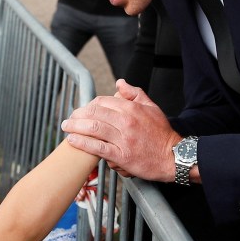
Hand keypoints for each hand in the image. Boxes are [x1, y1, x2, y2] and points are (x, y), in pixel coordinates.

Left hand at [61, 79, 181, 180]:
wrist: (173, 157)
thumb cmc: (162, 133)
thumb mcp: (152, 107)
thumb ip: (134, 93)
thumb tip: (120, 83)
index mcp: (131, 108)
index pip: (103, 101)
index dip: (89, 105)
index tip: (83, 110)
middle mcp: (126, 121)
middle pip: (94, 113)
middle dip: (78, 115)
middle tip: (70, 118)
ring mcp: (123, 139)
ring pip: (93, 129)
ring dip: (75, 127)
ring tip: (66, 127)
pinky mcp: (121, 156)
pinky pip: (97, 147)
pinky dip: (82, 142)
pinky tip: (73, 140)